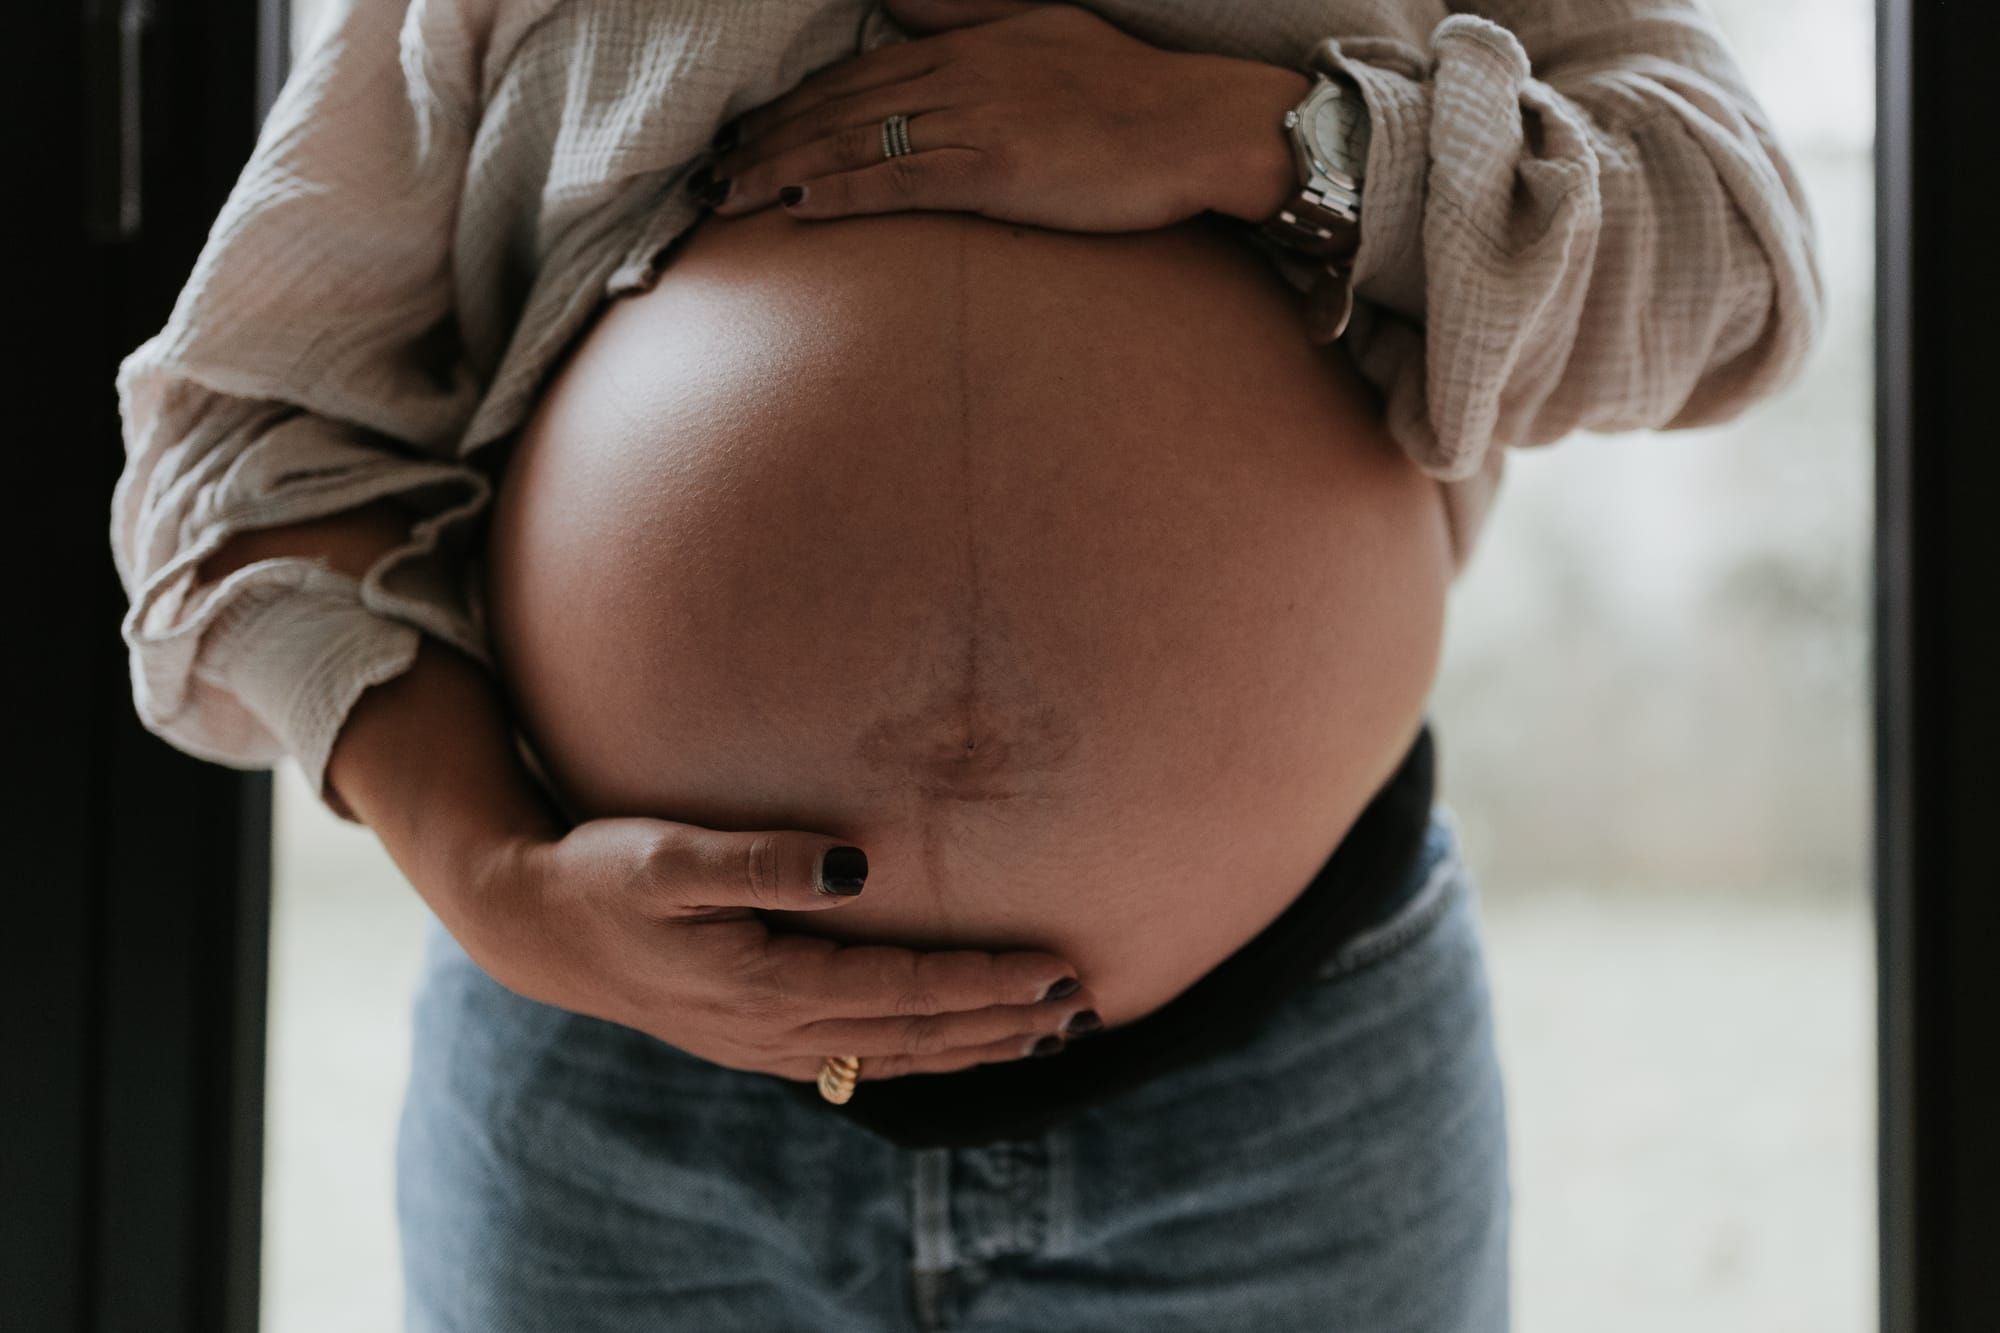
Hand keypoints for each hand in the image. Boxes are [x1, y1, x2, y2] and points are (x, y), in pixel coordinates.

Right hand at [460, 816, 1102, 1083]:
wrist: (532, 925)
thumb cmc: (601, 873)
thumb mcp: (670, 856)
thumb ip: (765, 862)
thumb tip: (861, 865)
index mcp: (767, 988)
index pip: (906, 994)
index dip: (988, 984)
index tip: (1060, 968)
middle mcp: (778, 1032)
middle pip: (918, 1038)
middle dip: (1005, 1023)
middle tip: (1087, 1003)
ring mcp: (770, 1046)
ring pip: (898, 1058)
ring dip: (977, 1045)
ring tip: (1051, 1030)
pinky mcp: (761, 1039)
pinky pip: (867, 1058)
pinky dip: (928, 1052)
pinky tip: (960, 1041)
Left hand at [699, 0, 1307, 232]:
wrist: (1198, 126)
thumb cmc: (1131, 87)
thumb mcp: (1044, 24)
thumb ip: (965, 11)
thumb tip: (897, 1)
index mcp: (967, 43)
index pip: (860, 72)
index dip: (796, 101)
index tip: (748, 126)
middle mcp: (959, 74)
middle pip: (841, 104)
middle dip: (769, 133)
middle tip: (713, 166)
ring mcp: (975, 121)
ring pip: (855, 140)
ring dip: (783, 165)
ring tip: (729, 192)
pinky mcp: (995, 171)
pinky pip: (899, 180)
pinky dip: (840, 189)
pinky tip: (796, 203)